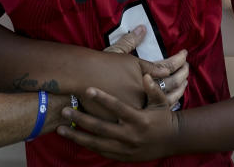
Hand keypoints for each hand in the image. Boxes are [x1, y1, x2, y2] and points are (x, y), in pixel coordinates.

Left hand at [57, 76, 178, 161]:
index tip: (87, 89)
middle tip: (65, 110)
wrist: (173, 142)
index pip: (118, 108)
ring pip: (96, 143)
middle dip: (81, 119)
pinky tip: (74, 138)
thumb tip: (146, 76)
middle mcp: (130, 136)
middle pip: (101, 128)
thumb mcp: (161, 103)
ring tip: (60, 128)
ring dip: (77, 136)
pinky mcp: (122, 156)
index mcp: (139, 120)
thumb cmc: (164, 117)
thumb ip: (152, 90)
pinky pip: (101, 151)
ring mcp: (125, 148)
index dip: (102, 98)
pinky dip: (87, 145)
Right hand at [103, 26, 188, 109]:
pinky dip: (165, 106)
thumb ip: (132, 41)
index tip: (185, 54)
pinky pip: (154, 112)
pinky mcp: (133, 116)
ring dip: (178, 91)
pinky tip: (171, 102)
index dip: (178, 60)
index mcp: (143, 71)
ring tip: (184, 85)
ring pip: (166, 100)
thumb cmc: (97, 64)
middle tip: (187, 69)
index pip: (168, 66)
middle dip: (182, 75)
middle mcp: (144, 90)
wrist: (80, 81)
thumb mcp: (117, 51)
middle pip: (171, 84)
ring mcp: (140, 105)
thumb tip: (142, 28)